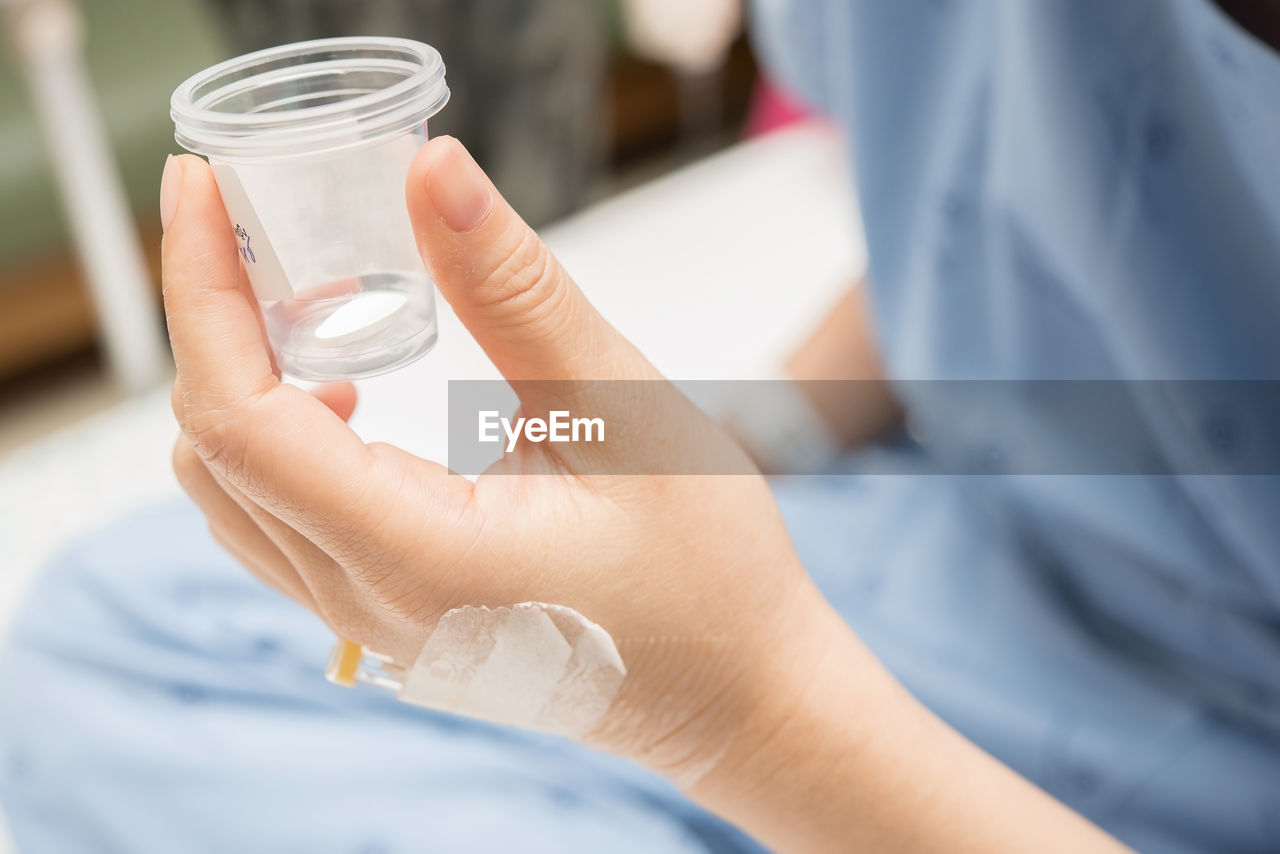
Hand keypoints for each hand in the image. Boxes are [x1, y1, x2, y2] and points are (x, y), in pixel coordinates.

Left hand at [162, 140, 1132, 853]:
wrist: (738, 696)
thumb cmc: (709, 570)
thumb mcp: (624, 409)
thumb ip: (517, 289)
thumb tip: (430, 172)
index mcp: (418, 558)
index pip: (241, 418)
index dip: (200, 293)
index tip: (200, 190)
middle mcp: (369, 604)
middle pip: (216, 450)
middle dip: (211, 318)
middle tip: (248, 223)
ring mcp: (370, 625)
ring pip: (236, 493)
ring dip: (242, 379)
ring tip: (297, 298)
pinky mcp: (389, 619)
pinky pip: (282, 525)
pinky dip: (279, 440)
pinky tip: (346, 398)